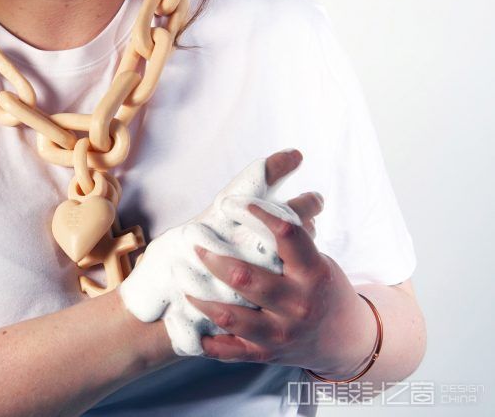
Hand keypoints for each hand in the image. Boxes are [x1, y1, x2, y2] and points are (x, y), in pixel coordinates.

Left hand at [187, 150, 376, 377]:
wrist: (345, 341)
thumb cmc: (325, 288)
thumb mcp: (319, 258)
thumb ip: (295, 232)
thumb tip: (281, 173)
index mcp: (313, 272)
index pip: (287, 235)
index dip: (259, 214)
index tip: (233, 202)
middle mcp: (297, 304)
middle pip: (246, 277)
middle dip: (212, 258)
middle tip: (191, 241)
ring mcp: (281, 333)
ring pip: (231, 314)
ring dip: (200, 296)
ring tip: (181, 279)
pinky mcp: (266, 353)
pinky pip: (230, 350)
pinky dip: (208, 340)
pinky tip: (190, 324)